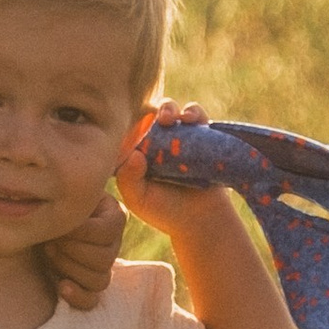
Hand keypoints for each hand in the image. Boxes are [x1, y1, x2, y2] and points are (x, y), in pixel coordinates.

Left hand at [40, 184, 127, 311]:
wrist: (22, 223)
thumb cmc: (40, 203)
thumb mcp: (57, 190)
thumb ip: (75, 188)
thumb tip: (101, 176)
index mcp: (111, 216)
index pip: (110, 230)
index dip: (82, 232)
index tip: (59, 226)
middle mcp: (111, 243)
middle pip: (105, 257)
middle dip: (71, 250)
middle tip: (50, 240)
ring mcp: (99, 267)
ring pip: (99, 278)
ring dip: (68, 267)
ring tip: (48, 254)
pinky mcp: (84, 287)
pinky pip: (92, 300)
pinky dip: (77, 295)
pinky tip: (60, 286)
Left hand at [117, 103, 231, 246]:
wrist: (201, 220)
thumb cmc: (164, 211)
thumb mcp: (138, 199)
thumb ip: (128, 179)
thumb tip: (135, 154)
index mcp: (137, 153)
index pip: (128, 130)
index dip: (127, 122)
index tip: (130, 128)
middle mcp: (156, 142)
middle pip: (148, 115)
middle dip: (148, 112)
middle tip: (153, 121)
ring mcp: (178, 137)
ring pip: (171, 111)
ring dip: (170, 108)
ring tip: (170, 118)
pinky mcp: (201, 136)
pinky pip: (198, 116)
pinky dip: (194, 112)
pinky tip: (191, 119)